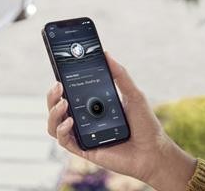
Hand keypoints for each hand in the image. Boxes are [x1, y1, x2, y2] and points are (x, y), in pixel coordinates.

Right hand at [46, 51, 195, 189]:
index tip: (59, 71)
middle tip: (58, 86)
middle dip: (51, 96)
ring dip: (53, 112)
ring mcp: (83, 135)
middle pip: (56, 107)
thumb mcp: (133, 94)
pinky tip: (70, 121)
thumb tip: (106, 54)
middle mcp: (84, 119)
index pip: (70, 93)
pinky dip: (62, 130)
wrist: (153, 151)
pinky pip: (64, 141)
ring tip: (64, 103)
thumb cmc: (145, 124)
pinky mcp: (84, 149)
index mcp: (93, 105)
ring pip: (54, 124)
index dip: (60, 84)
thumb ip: (120, 75)